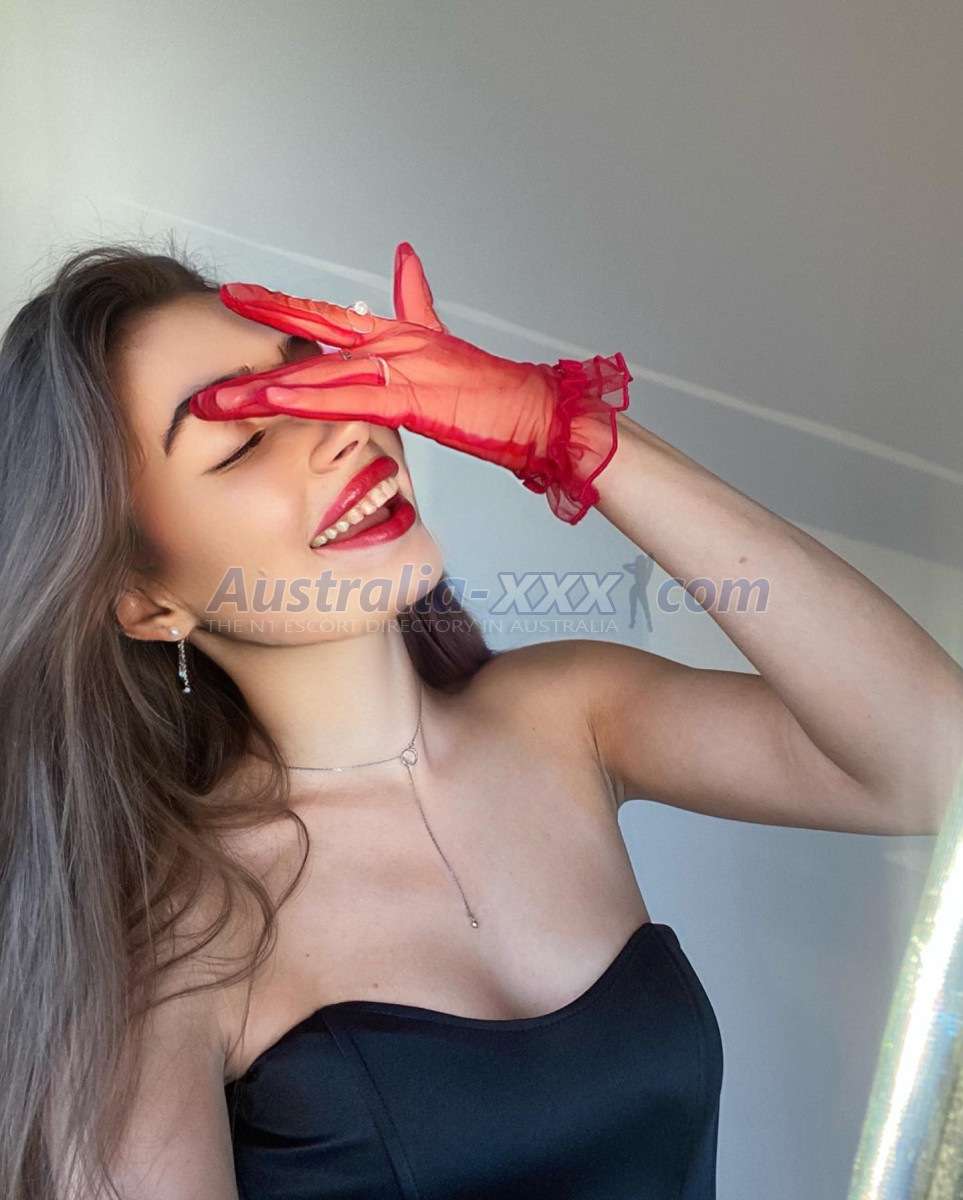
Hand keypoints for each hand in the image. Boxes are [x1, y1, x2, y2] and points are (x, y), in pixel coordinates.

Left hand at [189, 242, 632, 524]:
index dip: (281, 303)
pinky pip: (348, 401)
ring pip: (321, 373)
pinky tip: (271, 401)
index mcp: (400, 333)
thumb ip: (419, 303)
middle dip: (258, 340)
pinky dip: (308, 401)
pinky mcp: (413, 400)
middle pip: (313, 337)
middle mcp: (395, 342)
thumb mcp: (447, 344)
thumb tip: (405, 256)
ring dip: (266, 388)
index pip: (329, 315)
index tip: (238, 296)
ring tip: (219, 396)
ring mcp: (403, 368)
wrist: (541, 415)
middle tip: (210, 341)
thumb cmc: (496, 394)